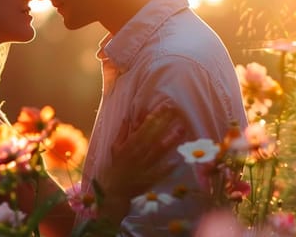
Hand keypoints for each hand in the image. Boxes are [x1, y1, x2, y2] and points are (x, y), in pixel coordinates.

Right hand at [96, 104, 184, 218]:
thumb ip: (122, 132)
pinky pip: (159, 172)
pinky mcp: (148, 178)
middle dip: (164, 123)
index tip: (164, 106)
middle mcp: (137, 154)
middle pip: (153, 136)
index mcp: (129, 145)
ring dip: (170, 141)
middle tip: (175, 111)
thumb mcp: (115, 147)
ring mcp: (143, 166)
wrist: (113, 190)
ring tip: (181, 129)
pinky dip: (167, 168)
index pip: (143, 127)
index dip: (154, 117)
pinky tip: (177, 161)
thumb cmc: (116, 166)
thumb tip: (128, 117)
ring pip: (158, 151)